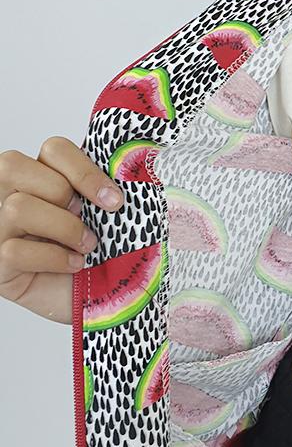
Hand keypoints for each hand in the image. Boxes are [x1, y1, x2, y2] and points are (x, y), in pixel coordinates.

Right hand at [0, 136, 124, 324]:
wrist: (98, 299)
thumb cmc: (100, 252)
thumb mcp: (102, 214)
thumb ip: (99, 187)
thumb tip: (125, 167)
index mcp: (37, 175)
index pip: (52, 148)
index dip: (84, 170)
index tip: (114, 200)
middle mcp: (6, 195)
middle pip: (16, 167)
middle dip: (64, 195)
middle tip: (88, 219)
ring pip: (17, 208)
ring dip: (63, 228)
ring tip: (87, 245)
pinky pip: (14, 250)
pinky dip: (54, 258)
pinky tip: (74, 265)